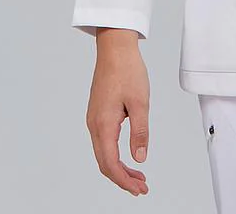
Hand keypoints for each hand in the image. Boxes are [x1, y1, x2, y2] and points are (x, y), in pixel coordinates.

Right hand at [84, 29, 150, 195]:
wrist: (115, 48)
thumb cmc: (128, 70)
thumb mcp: (140, 102)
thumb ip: (140, 132)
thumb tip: (139, 158)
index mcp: (104, 124)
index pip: (111, 164)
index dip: (124, 180)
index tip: (139, 188)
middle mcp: (94, 125)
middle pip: (104, 163)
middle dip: (122, 178)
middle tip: (141, 187)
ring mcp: (94, 119)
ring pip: (103, 153)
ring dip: (119, 167)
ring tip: (138, 175)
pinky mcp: (98, 113)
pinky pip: (104, 141)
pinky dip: (115, 154)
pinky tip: (128, 155)